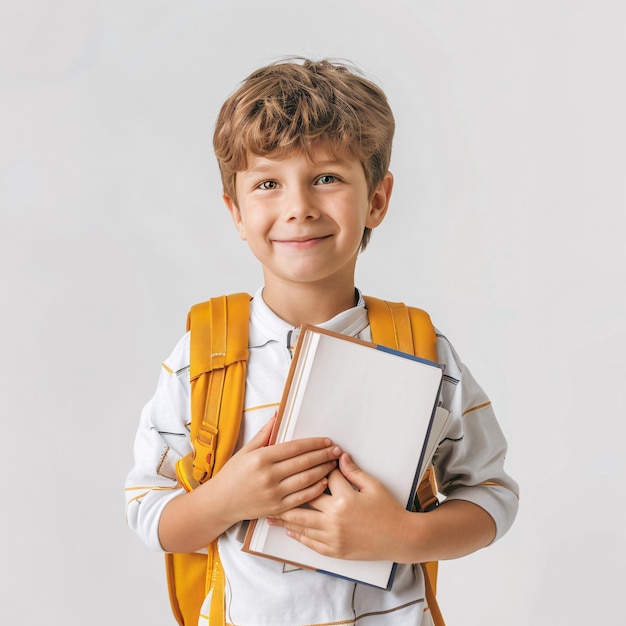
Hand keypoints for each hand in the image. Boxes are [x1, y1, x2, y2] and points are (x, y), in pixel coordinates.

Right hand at [209, 417, 342, 524]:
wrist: (219, 503)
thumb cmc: (233, 474)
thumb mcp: (246, 450)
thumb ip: (265, 434)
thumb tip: (278, 415)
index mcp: (261, 458)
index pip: (295, 448)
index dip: (314, 443)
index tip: (327, 440)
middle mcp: (268, 475)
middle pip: (304, 462)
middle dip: (324, 455)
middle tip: (337, 450)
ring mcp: (273, 493)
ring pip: (306, 480)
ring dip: (324, 470)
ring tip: (334, 463)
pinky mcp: (276, 508)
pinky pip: (302, 499)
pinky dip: (315, 489)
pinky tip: (324, 482)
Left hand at [267, 452, 407, 560]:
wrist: (401, 538)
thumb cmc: (389, 510)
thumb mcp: (373, 486)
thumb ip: (353, 471)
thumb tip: (339, 455)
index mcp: (345, 498)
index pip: (323, 479)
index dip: (315, 470)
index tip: (304, 465)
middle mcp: (335, 518)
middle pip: (304, 503)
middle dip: (287, 495)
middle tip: (269, 490)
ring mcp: (334, 536)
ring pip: (302, 525)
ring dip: (285, 518)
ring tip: (269, 513)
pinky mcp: (335, 551)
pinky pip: (312, 543)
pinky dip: (299, 536)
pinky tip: (289, 530)